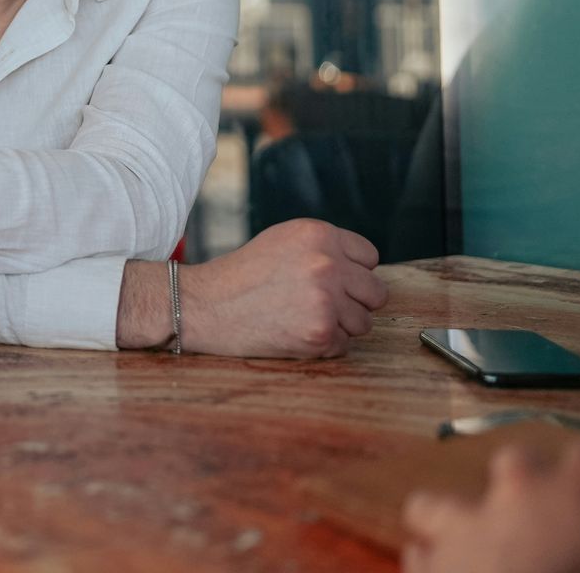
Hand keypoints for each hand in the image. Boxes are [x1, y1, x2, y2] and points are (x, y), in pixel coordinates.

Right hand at [179, 219, 387, 357]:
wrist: (204, 305)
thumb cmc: (241, 276)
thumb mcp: (283, 241)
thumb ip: (324, 250)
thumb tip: (364, 272)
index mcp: (318, 234)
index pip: (370, 258)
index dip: (351, 272)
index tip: (331, 282)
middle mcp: (326, 263)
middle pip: (375, 292)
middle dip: (353, 302)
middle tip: (319, 305)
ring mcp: (325, 299)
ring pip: (363, 322)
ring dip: (339, 326)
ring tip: (301, 318)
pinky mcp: (320, 332)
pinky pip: (344, 345)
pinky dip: (323, 345)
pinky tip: (294, 333)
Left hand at [402, 440, 579, 572]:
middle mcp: (523, 488)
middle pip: (515, 464)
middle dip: (522, 485)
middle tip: (538, 519)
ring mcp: (470, 523)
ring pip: (440, 503)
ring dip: (451, 519)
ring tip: (465, 542)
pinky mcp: (435, 564)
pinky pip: (422, 558)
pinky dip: (433, 566)